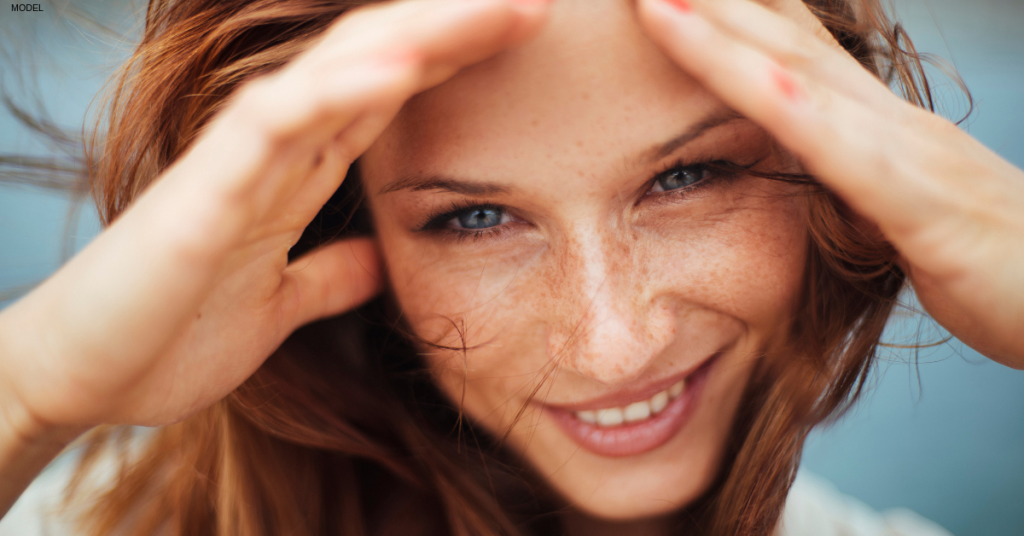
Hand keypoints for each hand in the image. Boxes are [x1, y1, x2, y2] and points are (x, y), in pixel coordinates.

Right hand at [0, 0, 550, 442]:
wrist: (86, 379)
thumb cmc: (174, 333)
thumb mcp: (284, 306)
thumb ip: (331, 273)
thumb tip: (383, 259)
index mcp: (299, 170)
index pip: (393, 93)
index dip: (461, 57)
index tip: (530, 36)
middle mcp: (277, 148)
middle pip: (381, 62)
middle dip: (461, 27)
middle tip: (539, 2)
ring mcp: (240, 161)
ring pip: (338, 70)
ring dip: (420, 34)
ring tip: (500, 7)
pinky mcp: (204, 192)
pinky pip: (278, 124)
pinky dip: (340, 90)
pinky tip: (404, 65)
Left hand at [635, 0, 1023, 368]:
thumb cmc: (999, 265)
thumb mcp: (903, 214)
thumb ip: (852, 182)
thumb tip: (802, 167)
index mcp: (877, 127)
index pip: (793, 49)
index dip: (736, 10)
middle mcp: (887, 121)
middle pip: (783, 42)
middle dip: (715, 2)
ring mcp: (906, 154)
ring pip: (798, 79)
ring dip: (724, 34)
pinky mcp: (922, 205)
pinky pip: (847, 152)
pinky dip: (794, 108)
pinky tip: (750, 76)